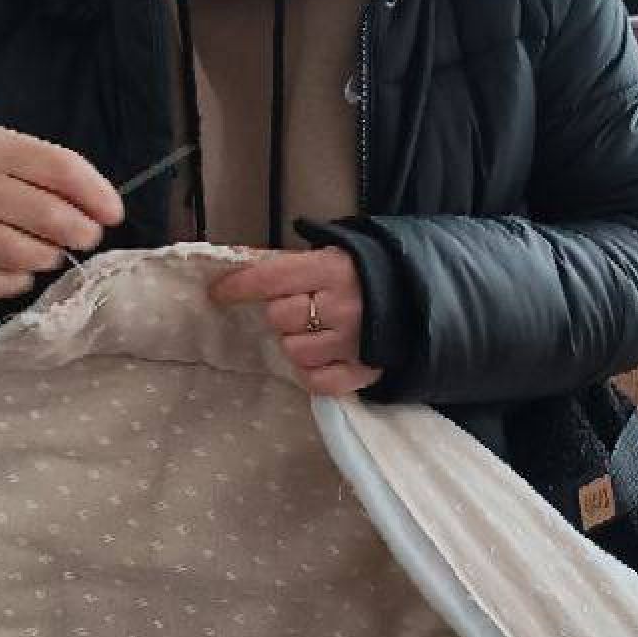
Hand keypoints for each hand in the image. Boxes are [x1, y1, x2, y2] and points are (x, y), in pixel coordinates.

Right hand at [0, 127, 123, 300]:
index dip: (95, 194)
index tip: (113, 213)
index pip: (60, 169)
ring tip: (51, 252)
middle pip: (47, 215)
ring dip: (49, 257)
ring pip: (21, 253)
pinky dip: (16, 282)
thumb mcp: (6, 148)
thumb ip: (51, 171)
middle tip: (84, 235)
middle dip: (80, 232)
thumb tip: (102, 210)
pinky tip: (21, 273)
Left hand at [209, 246, 380, 394]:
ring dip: (296, 343)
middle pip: (280, 317)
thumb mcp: (335, 254)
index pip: (272, 279)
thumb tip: (243, 272)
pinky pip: (315, 382)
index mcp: (333, 269)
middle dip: (282, 314)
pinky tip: (323, 358)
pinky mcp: (362, 373)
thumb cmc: (365, 274)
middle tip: (302, 308)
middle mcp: (342, 306)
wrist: (418, 300)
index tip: (218, 292)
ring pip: (293, 351)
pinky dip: (312, 373)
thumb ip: (295, 266)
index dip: (240, 286)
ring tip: (317, 333)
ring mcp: (353, 343)